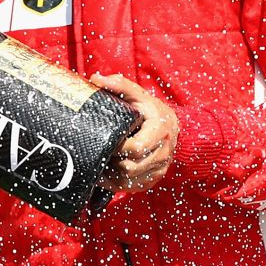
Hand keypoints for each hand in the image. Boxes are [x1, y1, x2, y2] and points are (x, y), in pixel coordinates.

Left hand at [89, 72, 178, 193]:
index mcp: (161, 132)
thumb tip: (96, 78)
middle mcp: (164, 153)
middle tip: (99, 151)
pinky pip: (131, 187)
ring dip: (111, 174)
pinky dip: (115, 182)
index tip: (105, 138)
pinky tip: (104, 172)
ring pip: (129, 181)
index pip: (136, 148)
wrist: (169, 125)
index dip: (116, 146)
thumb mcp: (136, 93)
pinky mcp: (153, 179)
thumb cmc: (149, 108)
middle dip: (112, 161)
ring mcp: (160, 169)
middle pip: (131, 168)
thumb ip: (118, 84)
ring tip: (99, 161)